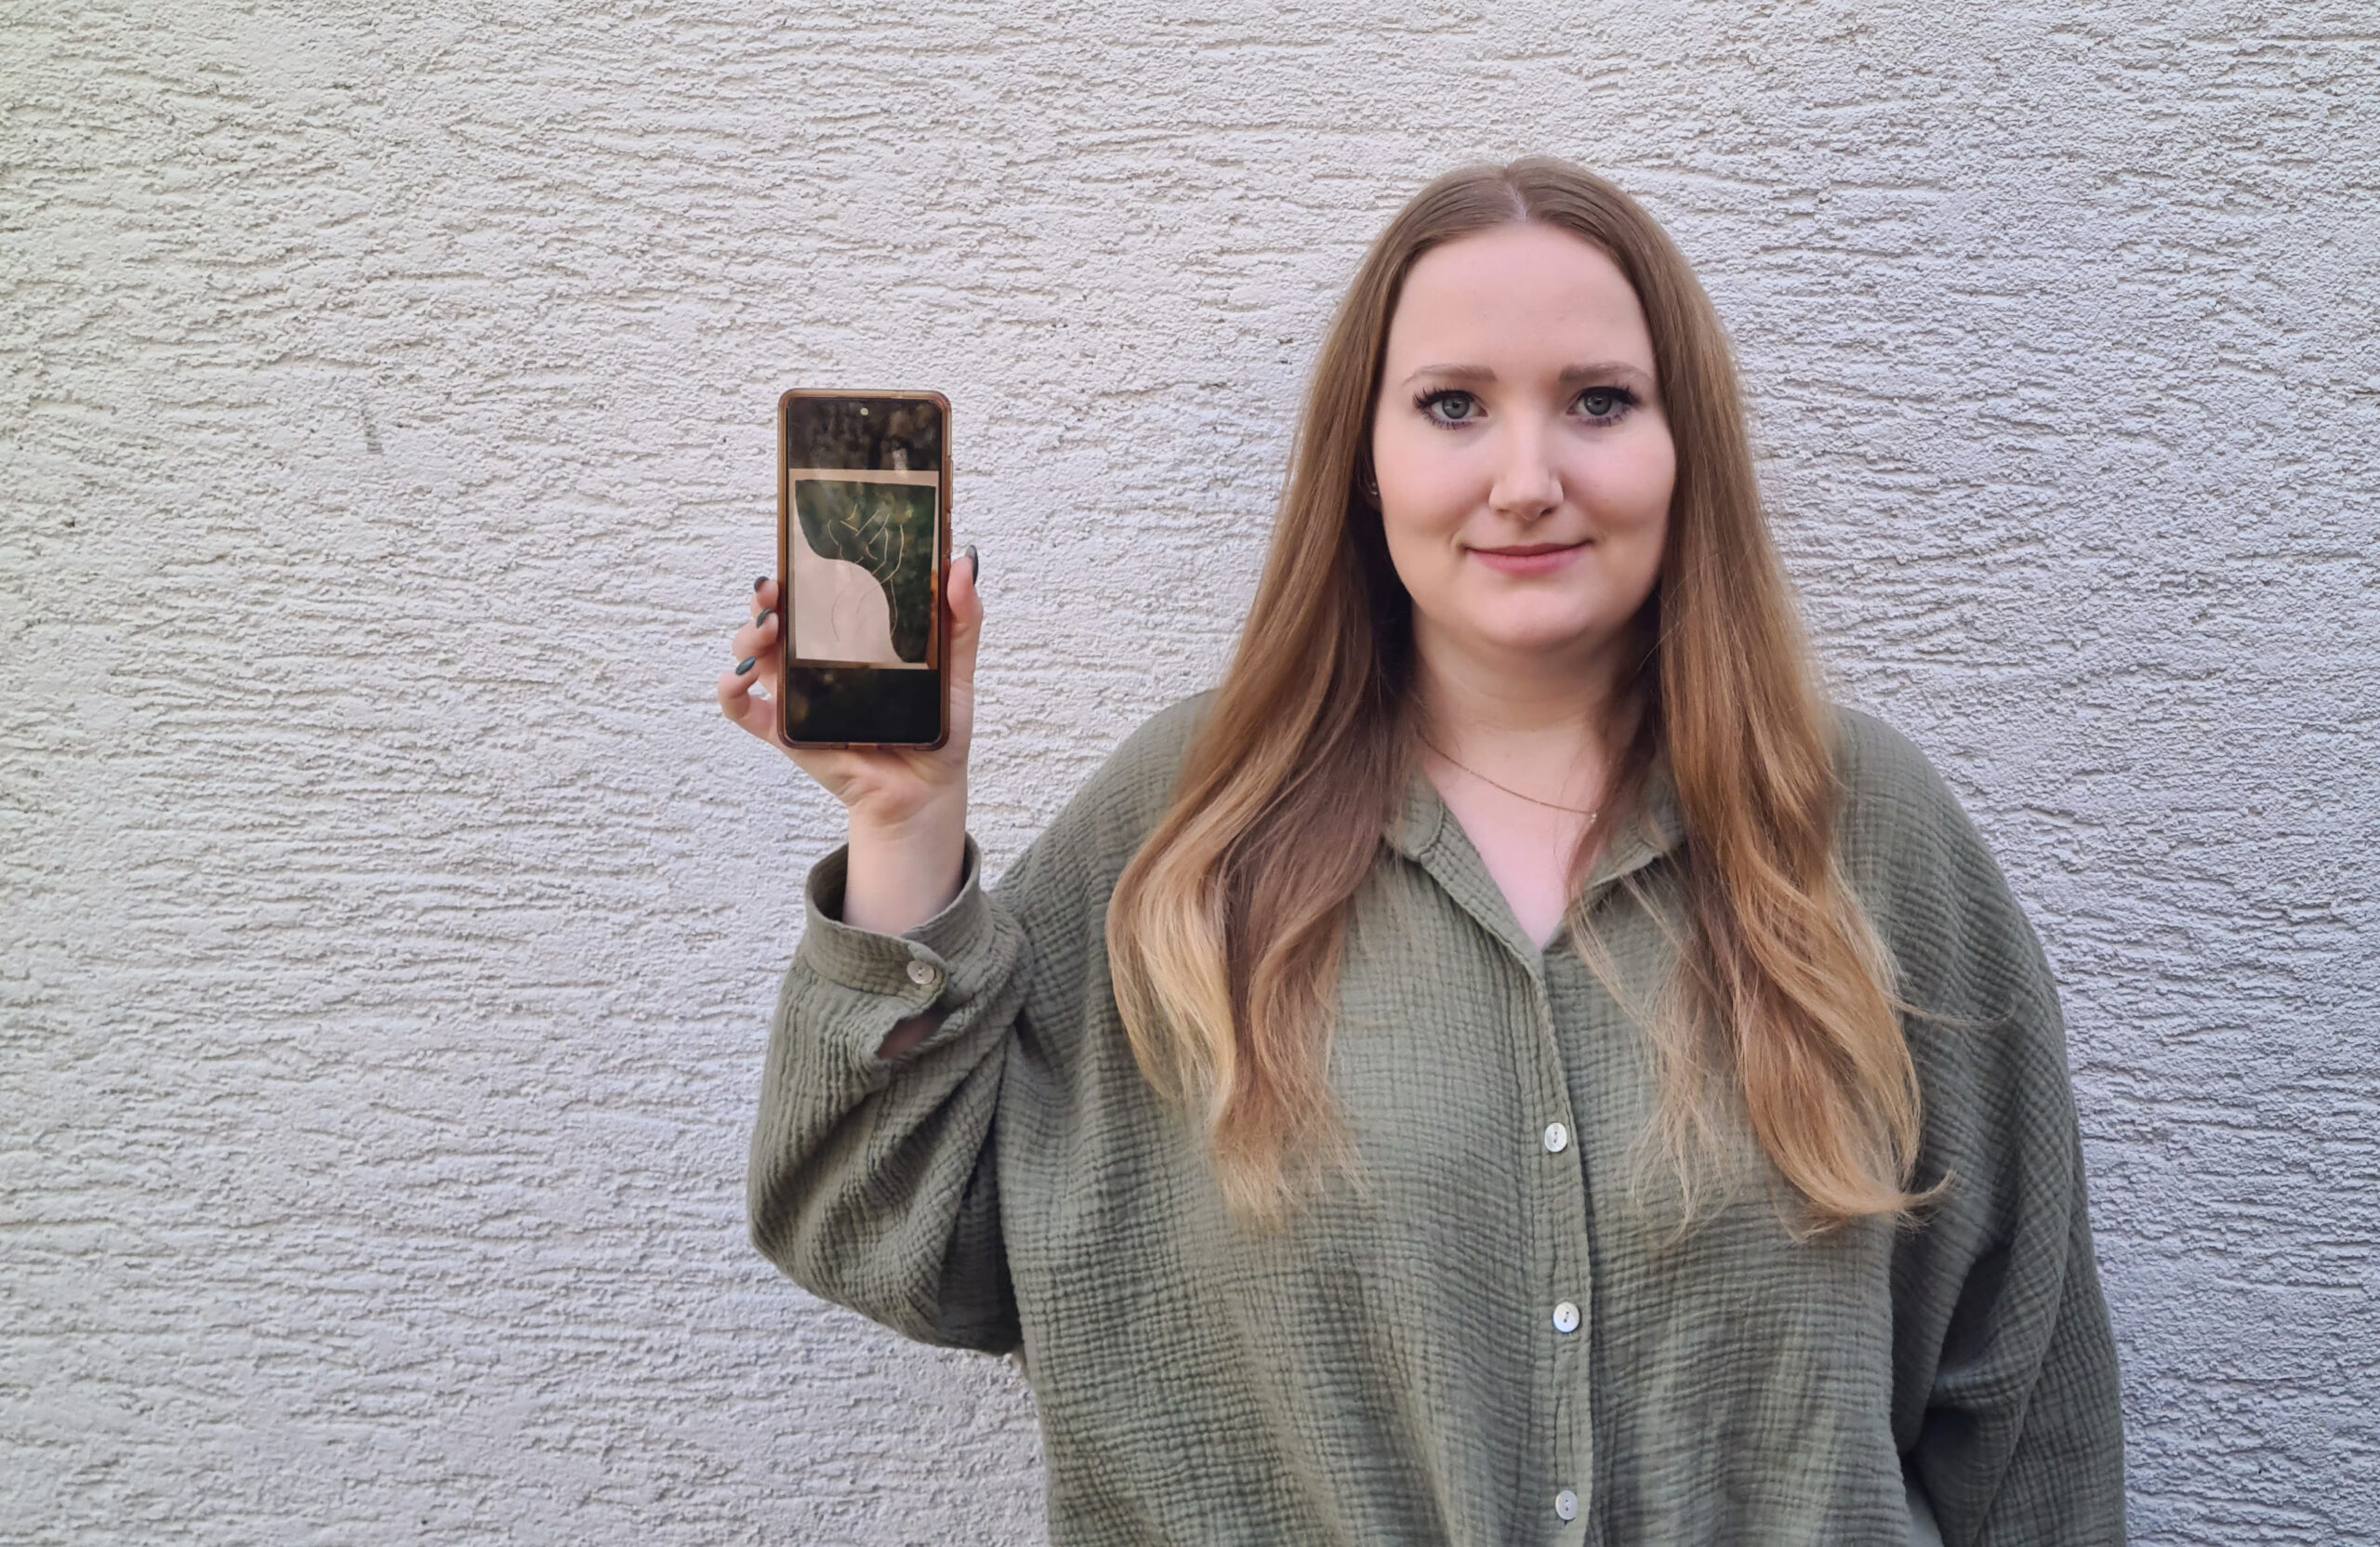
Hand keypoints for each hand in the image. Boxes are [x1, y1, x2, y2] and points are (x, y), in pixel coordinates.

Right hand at [720, 548, 982, 932]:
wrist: (926, 790)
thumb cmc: (937, 729)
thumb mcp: (955, 669)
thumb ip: (961, 620)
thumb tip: (961, 564)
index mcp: (850, 639)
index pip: (815, 595)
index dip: (800, 573)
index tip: (799, 557)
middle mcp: (816, 661)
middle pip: (776, 618)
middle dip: (766, 599)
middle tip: (774, 592)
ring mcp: (797, 695)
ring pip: (755, 653)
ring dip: (749, 636)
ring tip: (768, 632)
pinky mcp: (786, 731)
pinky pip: (743, 709)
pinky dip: (731, 690)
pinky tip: (739, 678)